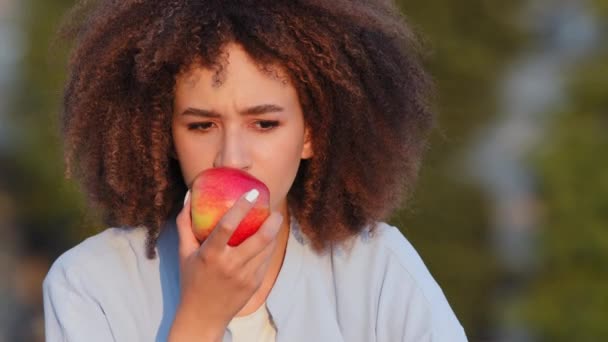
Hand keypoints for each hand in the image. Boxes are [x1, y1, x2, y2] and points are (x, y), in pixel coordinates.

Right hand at [168, 189, 282, 340]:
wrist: (203, 316)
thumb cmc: (191, 280)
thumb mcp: (184, 252)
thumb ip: (185, 223)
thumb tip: (190, 195)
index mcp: (210, 254)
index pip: (228, 225)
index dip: (242, 207)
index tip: (253, 193)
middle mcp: (230, 265)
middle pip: (259, 238)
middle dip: (272, 221)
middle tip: (274, 210)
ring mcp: (245, 276)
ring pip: (268, 249)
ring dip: (273, 233)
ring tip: (273, 221)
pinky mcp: (254, 284)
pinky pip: (266, 261)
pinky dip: (269, 248)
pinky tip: (268, 240)